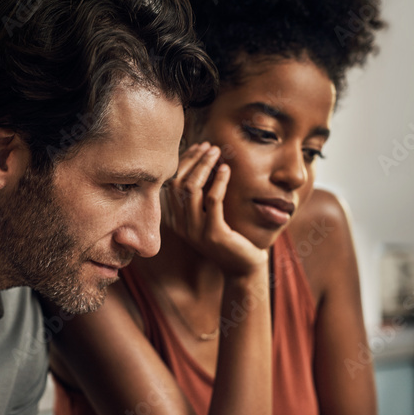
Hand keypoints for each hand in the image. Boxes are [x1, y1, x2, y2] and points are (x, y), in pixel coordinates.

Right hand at [163, 142, 267, 276]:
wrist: (242, 268)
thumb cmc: (229, 240)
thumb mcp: (209, 218)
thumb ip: (201, 198)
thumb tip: (204, 163)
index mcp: (176, 221)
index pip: (171, 184)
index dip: (184, 162)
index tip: (198, 147)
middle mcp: (181, 226)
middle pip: (178, 183)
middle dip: (193, 160)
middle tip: (209, 146)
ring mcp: (196, 231)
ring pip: (192, 189)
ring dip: (204, 166)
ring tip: (217, 152)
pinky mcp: (214, 233)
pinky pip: (213, 200)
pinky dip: (219, 181)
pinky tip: (227, 170)